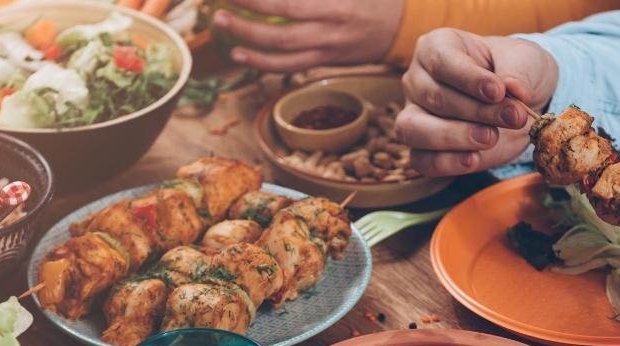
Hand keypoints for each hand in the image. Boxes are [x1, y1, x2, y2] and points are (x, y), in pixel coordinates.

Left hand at [212, 0, 404, 71]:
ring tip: (221, 24)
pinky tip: (240, 54)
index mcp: (337, 3)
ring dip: (248, 39)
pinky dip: (263, 63)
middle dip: (248, 12)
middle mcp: (331, 26)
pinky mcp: (324, 61)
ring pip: (282, 49)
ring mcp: (327, 47)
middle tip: (218, 3)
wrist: (400, 26)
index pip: (291, 0)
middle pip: (282, 22)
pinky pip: (290, 66)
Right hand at [396, 29, 558, 176]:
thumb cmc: (515, 72)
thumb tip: (512, 89)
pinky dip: (446, 163)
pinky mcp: (423, 149)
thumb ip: (518, 72)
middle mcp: (418, 80)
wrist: (519, 103)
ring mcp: (415, 115)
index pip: (442, 61)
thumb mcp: (526, 60)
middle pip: (434, 97)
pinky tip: (474, 159)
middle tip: (512, 117)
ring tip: (490, 138)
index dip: (469, 79)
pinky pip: (422, 160)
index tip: (499, 92)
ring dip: (454, 137)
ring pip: (414, 129)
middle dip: (476, 111)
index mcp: (436, 47)